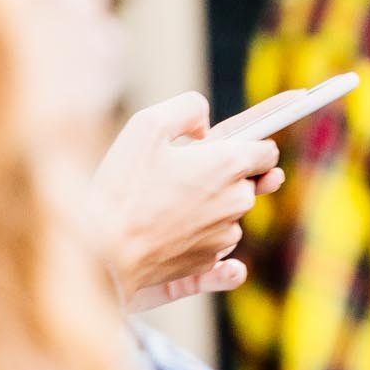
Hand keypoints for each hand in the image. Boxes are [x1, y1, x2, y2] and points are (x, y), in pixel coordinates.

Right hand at [88, 93, 280, 300]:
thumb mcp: (147, 125)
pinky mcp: (209, 261)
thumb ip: (188, 109)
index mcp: (230, 165)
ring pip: (230, 212)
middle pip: (249, 182)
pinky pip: (214, 240)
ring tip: (168, 202)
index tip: (236, 146)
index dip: (250, 145)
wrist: (102, 254)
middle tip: (187, 173)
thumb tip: (205, 127)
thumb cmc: (122, 188)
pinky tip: (170, 228)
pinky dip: (199, 232)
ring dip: (212, 204)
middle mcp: (237, 201)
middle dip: (227, 175)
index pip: (267, 151)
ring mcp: (225, 235)